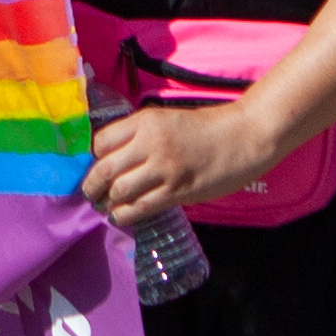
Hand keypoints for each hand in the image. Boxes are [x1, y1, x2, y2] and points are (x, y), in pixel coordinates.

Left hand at [81, 102, 272, 222]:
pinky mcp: (177, 191)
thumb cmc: (208, 128)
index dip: (95, 157)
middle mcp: (150, 143)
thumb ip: (141, 135)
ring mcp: (164, 169)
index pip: (101, 142)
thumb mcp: (168, 120)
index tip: (97, 166)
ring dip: (108, 203)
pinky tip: (122, 216)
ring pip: (119, 192)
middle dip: (92, 186)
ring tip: (108, 206)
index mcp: (146, 121)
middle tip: (91, 193)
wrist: (244, 137)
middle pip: (104, 170)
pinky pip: (140, 208)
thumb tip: (114, 158)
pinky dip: (124, 215)